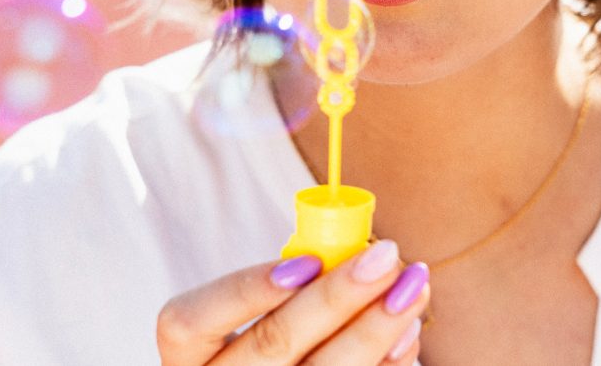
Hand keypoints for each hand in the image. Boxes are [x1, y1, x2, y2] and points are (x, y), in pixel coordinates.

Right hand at [157, 239, 429, 365]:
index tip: (308, 261)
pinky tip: (408, 336)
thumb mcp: (260, 310)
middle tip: (387, 255)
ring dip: (375, 329)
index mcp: (187, 355)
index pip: (189, 322)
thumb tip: (351, 245)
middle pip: (272, 345)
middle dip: (337, 296)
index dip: (247, 289)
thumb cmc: (273, 338)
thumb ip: (290, 282)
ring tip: (413, 288)